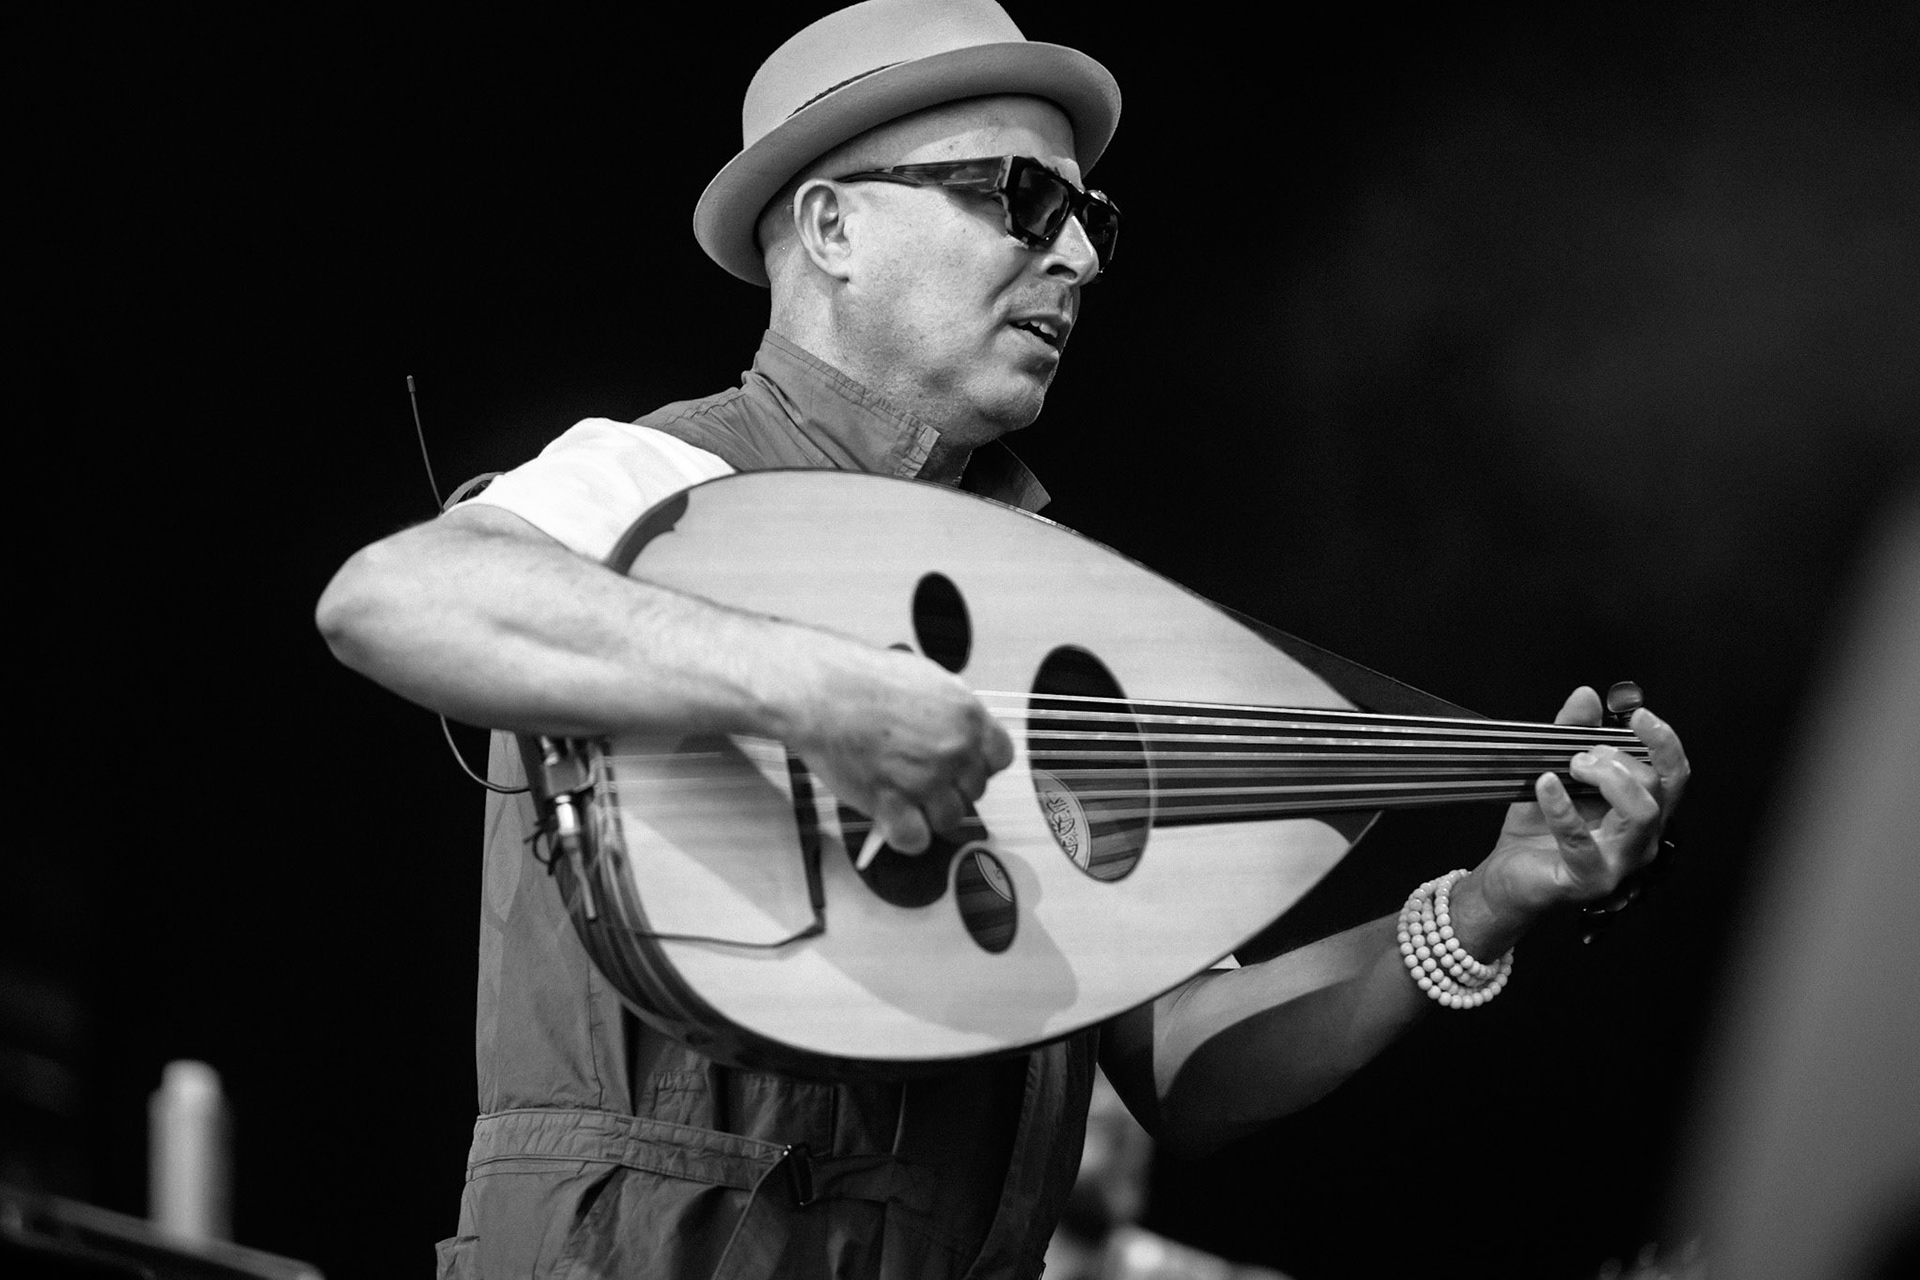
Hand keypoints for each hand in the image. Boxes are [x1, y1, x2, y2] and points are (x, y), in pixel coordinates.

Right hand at [776, 634, 1013, 853]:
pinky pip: (916, 840)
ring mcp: (925, 780)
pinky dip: (905, 837)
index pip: (1000, 758)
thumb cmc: (864, 679)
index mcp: (967, 716)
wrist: (822, 690)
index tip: (961, 765)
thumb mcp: (926, 679)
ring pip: (950, 819)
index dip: (979, 764)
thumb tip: (961, 733)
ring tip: (906, 798)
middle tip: (922, 779)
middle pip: (974, 791)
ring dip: (930, 814)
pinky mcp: (892, 804)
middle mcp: (954, 750)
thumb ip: (952, 711)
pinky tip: (892, 822)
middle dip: (951, 788)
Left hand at [1465, 687, 1690, 940]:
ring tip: (1570, 766)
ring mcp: (1619, 863)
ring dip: (1607, 778)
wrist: (1506, 877)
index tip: (1636, 715)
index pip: (1673, 775)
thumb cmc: (1537, 830)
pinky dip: (1561, 808)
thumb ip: (1571, 734)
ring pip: (1640, 813)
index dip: (1663, 742)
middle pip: (1655, 788)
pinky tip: (1544, 785)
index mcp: (1641, 812)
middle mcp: (1641, 839)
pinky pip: (1582, 842)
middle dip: (1618, 759)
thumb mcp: (1553, 771)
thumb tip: (1586, 695)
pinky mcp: (1588, 879)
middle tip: (1578, 756)